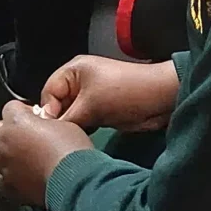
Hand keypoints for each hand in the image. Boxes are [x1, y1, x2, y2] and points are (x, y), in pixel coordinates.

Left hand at [0, 103, 93, 205]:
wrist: (75, 182)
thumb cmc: (72, 151)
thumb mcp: (64, 124)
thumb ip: (45, 121)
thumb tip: (42, 123)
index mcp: (16, 121)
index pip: (10, 108)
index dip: (23, 111)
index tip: (34, 117)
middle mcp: (4, 141)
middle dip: (6, 130)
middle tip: (24, 135)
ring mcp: (4, 164)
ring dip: (3, 153)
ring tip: (20, 156)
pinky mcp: (9, 185)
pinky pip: (3, 178)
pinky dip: (10, 176)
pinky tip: (23, 176)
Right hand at [41, 56, 180, 132]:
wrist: (163, 98)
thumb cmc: (125, 93)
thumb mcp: (91, 105)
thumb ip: (67, 119)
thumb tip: (49, 132)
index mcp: (73, 71)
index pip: (48, 92)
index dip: (47, 111)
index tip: (49, 131)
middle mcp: (79, 82)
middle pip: (58, 104)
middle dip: (59, 120)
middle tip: (58, 138)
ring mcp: (91, 96)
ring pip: (71, 115)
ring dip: (71, 126)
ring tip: (68, 140)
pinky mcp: (101, 110)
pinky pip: (84, 120)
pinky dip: (82, 129)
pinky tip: (79, 139)